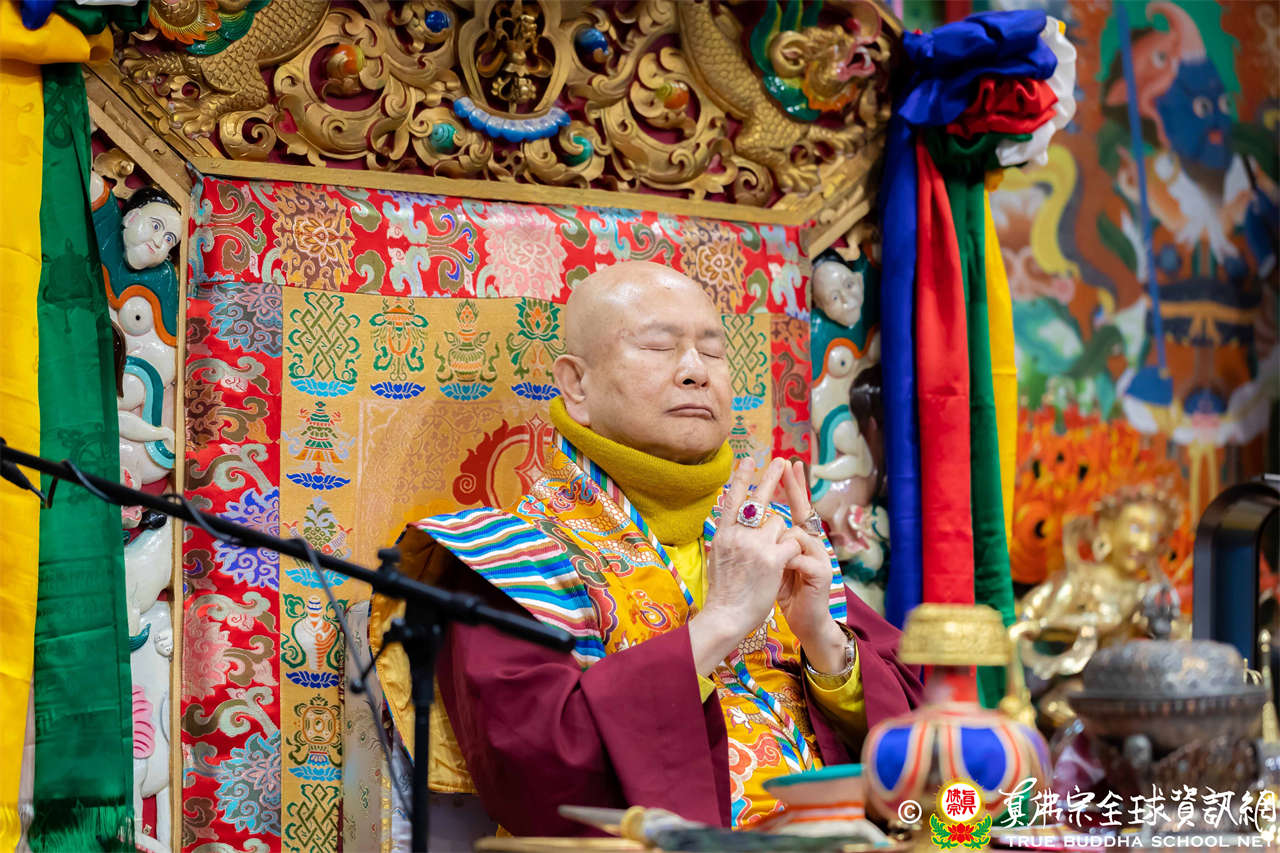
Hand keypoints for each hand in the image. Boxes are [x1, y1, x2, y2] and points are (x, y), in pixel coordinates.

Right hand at [688, 457, 800, 674]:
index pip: (731, 498)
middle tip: (780, 461)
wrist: (726, 616)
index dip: (740, 477)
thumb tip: (732, 522)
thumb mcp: (718, 557)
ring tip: (774, 558)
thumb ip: (728, 537)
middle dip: (770, 477)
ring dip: (783, 536)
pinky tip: (785, 565)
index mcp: (722, 534)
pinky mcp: (773, 557)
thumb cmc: (724, 592)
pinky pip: (792, 542)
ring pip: (780, 524)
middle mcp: (737, 534)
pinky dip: (793, 551)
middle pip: (758, 499)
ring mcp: (755, 544)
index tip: (748, 459)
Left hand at [778, 461, 846, 673]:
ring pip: (795, 533)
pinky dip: (786, 561)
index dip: (792, 485)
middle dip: (794, 486)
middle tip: (787, 463)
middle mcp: (811, 543)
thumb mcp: (769, 562)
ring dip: (779, 545)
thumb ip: (764, 541)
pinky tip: (782, 572)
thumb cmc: (783, 591)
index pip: (794, 507)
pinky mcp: (821, 572)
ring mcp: (819, 555)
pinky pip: (798, 556)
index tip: (788, 462)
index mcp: (797, 540)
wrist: (804, 621)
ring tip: (772, 563)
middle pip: (802, 509)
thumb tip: (745, 519)